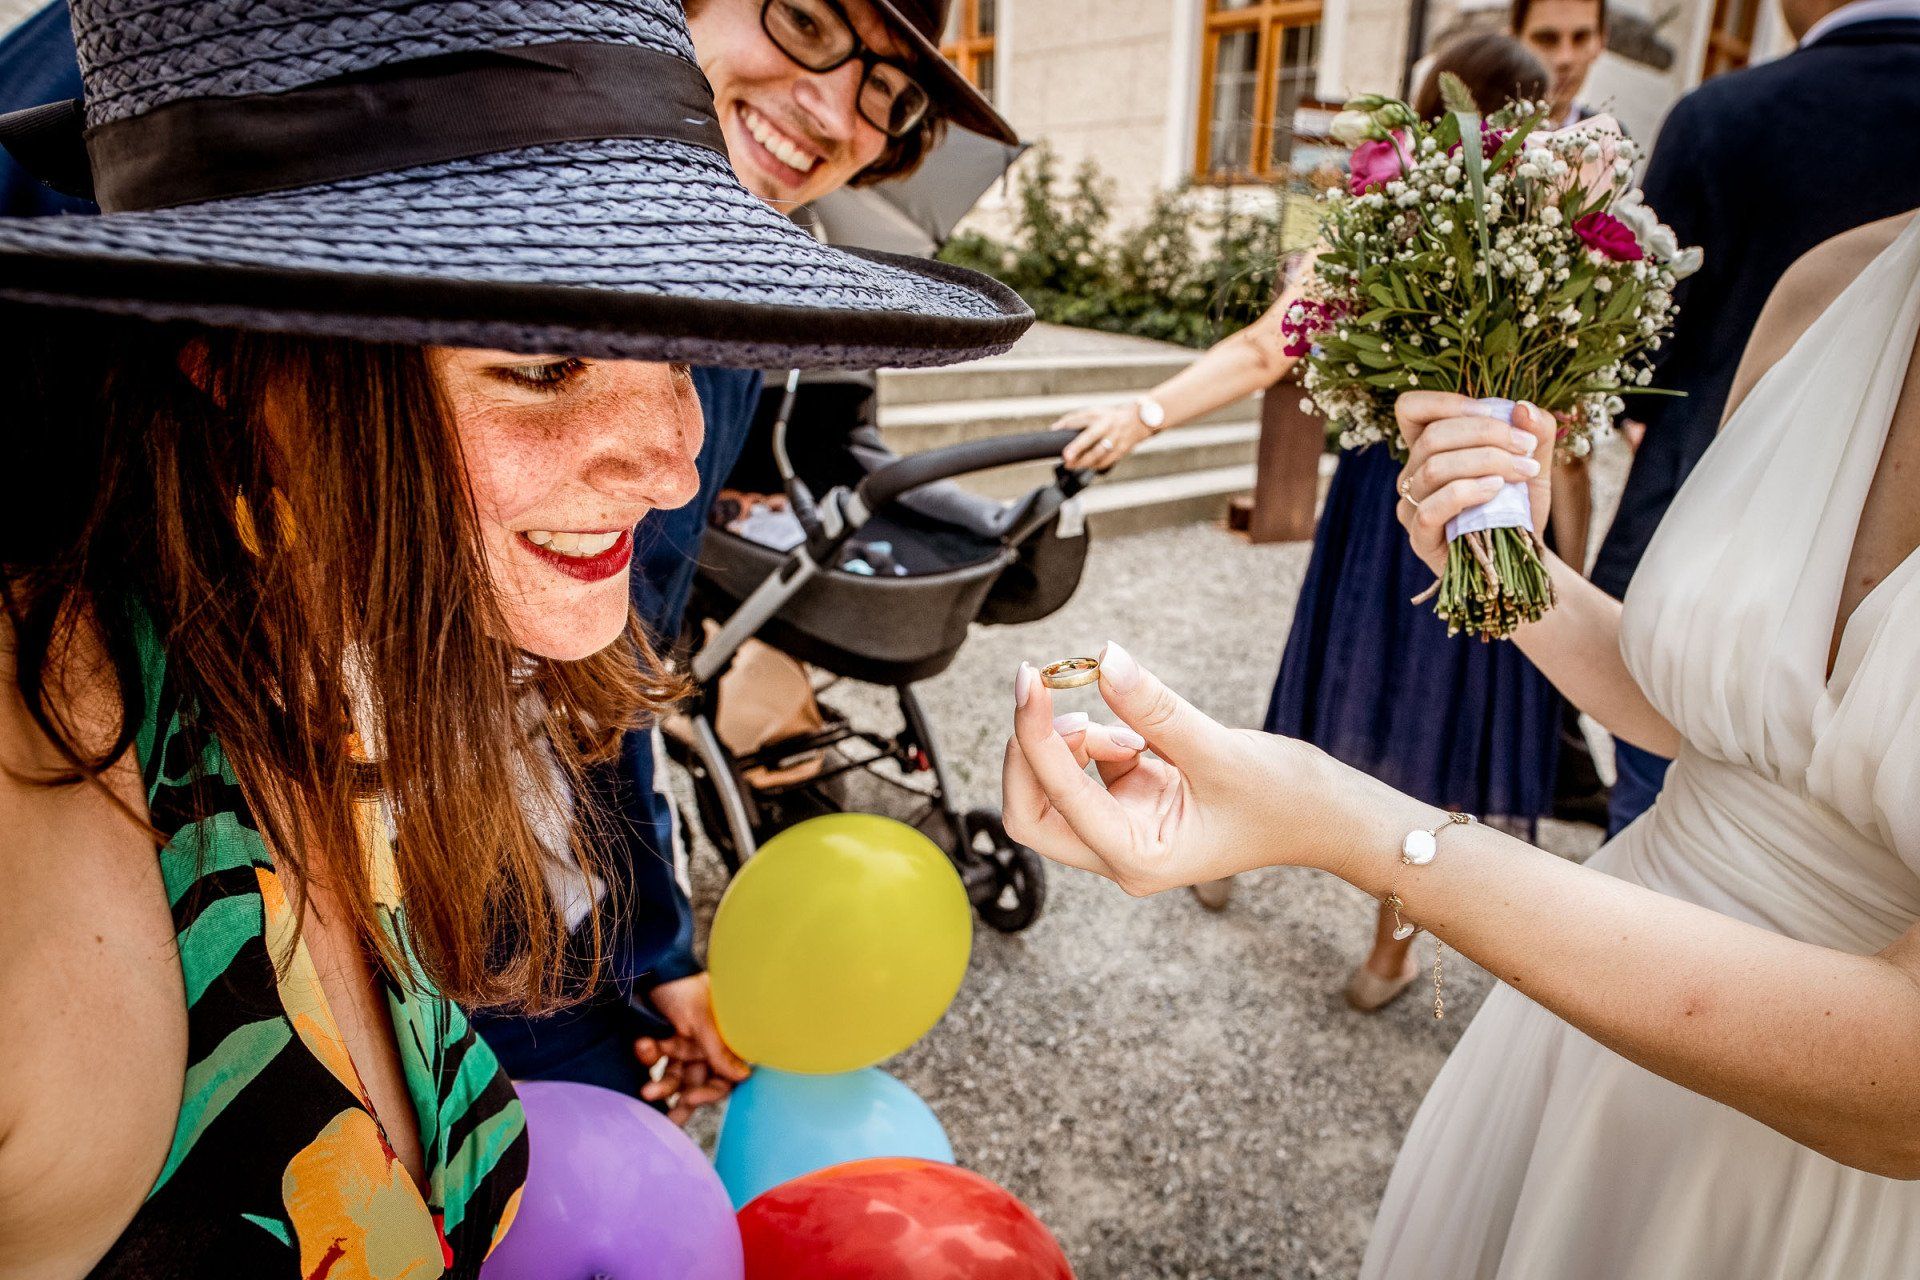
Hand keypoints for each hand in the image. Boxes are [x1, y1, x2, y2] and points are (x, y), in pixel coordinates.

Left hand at [635, 973, 750, 1124]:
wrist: (650, 965)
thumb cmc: (684, 987)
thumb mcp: (703, 1019)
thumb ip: (720, 1050)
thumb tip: (744, 1077)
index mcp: (723, 1040)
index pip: (724, 1077)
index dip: (710, 1092)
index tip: (691, 1098)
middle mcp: (705, 1046)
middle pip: (697, 1083)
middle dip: (681, 1101)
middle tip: (666, 1121)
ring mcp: (683, 1044)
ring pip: (674, 1076)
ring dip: (661, 1085)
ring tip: (645, 1091)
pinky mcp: (661, 1040)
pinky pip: (656, 1060)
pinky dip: (648, 1057)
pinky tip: (643, 1045)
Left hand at [1003, 642, 1348, 895]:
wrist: (1325, 815)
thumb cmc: (1284, 799)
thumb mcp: (1219, 750)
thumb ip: (1155, 708)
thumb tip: (1104, 659)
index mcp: (1137, 859)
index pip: (1054, 803)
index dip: (1033, 738)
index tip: (1029, 680)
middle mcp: (1120, 855)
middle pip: (1032, 810)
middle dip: (1034, 748)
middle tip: (1049, 691)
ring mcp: (1123, 831)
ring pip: (1055, 787)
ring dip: (1073, 742)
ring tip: (1132, 730)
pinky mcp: (1132, 805)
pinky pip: (1086, 770)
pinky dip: (1098, 741)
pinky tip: (1140, 736)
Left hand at [1054, 401, 1154, 470]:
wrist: (1138, 421)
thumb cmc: (1109, 417)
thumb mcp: (1093, 413)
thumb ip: (1073, 420)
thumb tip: (1054, 429)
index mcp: (1100, 417)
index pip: (1083, 424)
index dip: (1072, 435)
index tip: (1061, 444)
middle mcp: (1109, 429)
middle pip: (1092, 443)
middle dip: (1079, 453)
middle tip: (1066, 461)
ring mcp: (1116, 441)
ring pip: (1099, 456)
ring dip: (1084, 463)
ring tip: (1071, 465)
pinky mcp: (1121, 452)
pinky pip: (1106, 462)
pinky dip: (1094, 466)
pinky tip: (1086, 465)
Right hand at [1393, 392, 1555, 575]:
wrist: (1523, 557)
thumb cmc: (1519, 505)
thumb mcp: (1534, 460)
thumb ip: (1534, 432)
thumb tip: (1523, 408)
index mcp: (1429, 448)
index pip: (1412, 409)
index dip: (1446, 402)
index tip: (1495, 414)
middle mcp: (1412, 473)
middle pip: (1433, 436)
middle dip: (1486, 434)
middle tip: (1525, 448)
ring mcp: (1411, 506)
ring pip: (1433, 468)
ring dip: (1485, 461)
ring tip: (1522, 470)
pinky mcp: (1420, 537)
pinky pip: (1432, 507)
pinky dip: (1467, 491)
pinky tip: (1496, 489)